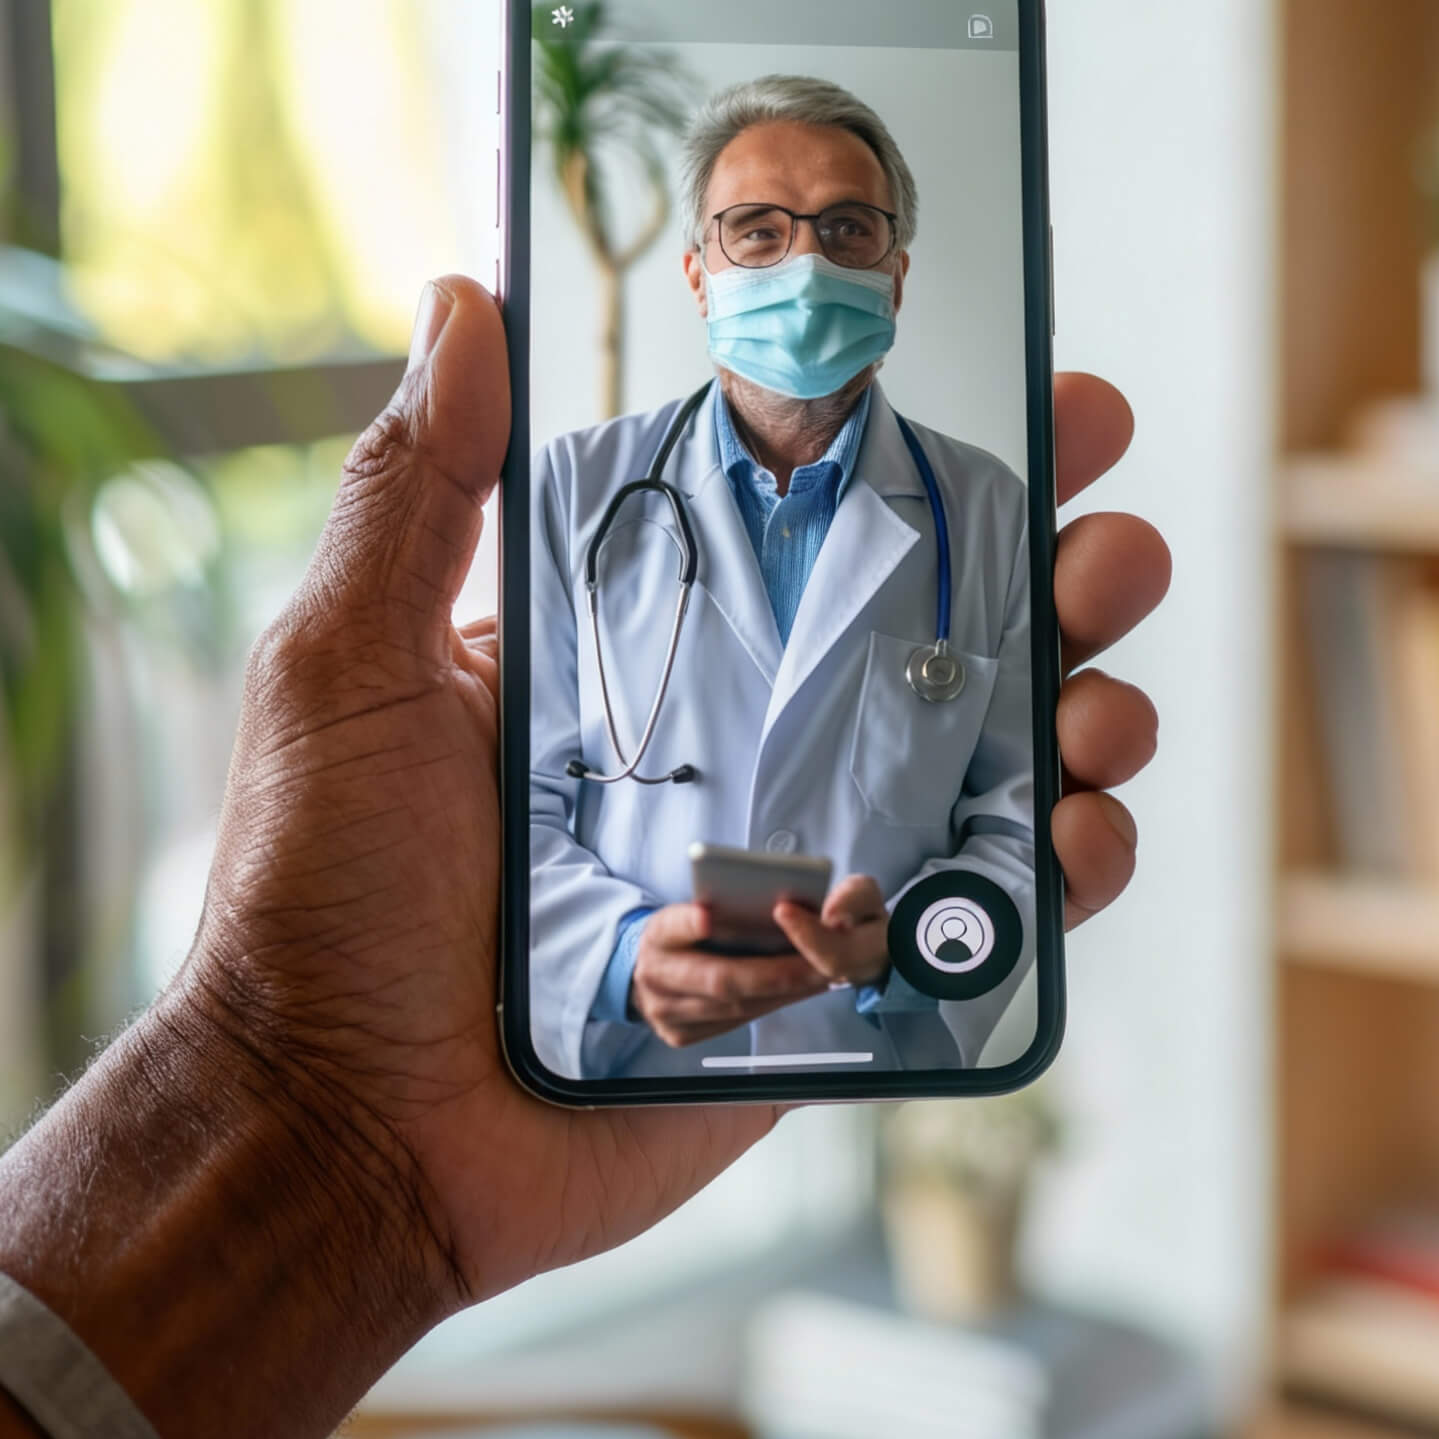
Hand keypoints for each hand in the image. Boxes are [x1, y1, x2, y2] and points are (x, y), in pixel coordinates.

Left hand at [180, 275, 1168, 1323]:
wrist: (349, 1138)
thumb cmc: (326, 899)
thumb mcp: (354, 666)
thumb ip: (418, 488)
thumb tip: (466, 300)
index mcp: (663, 643)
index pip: (827, 518)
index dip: (941, 454)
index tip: (1036, 391)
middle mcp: (754, 733)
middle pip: (951, 629)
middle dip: (1064, 571)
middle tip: (1112, 547)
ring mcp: (810, 855)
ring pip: (997, 757)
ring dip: (1093, 710)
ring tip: (1106, 704)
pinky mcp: (839, 978)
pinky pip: (985, 914)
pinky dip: (1062, 873)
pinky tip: (1079, 842)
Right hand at [629, 902, 827, 1046]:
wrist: (639, 976)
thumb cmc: (676, 938)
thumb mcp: (683, 914)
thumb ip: (711, 911)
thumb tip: (769, 910)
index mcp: (656, 936)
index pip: (672, 926)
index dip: (689, 922)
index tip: (708, 917)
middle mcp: (657, 977)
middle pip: (719, 979)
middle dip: (775, 974)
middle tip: (816, 964)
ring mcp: (666, 1012)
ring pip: (734, 1007)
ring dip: (783, 994)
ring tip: (820, 977)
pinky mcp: (679, 1034)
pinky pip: (734, 1022)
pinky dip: (770, 1005)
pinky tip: (797, 992)